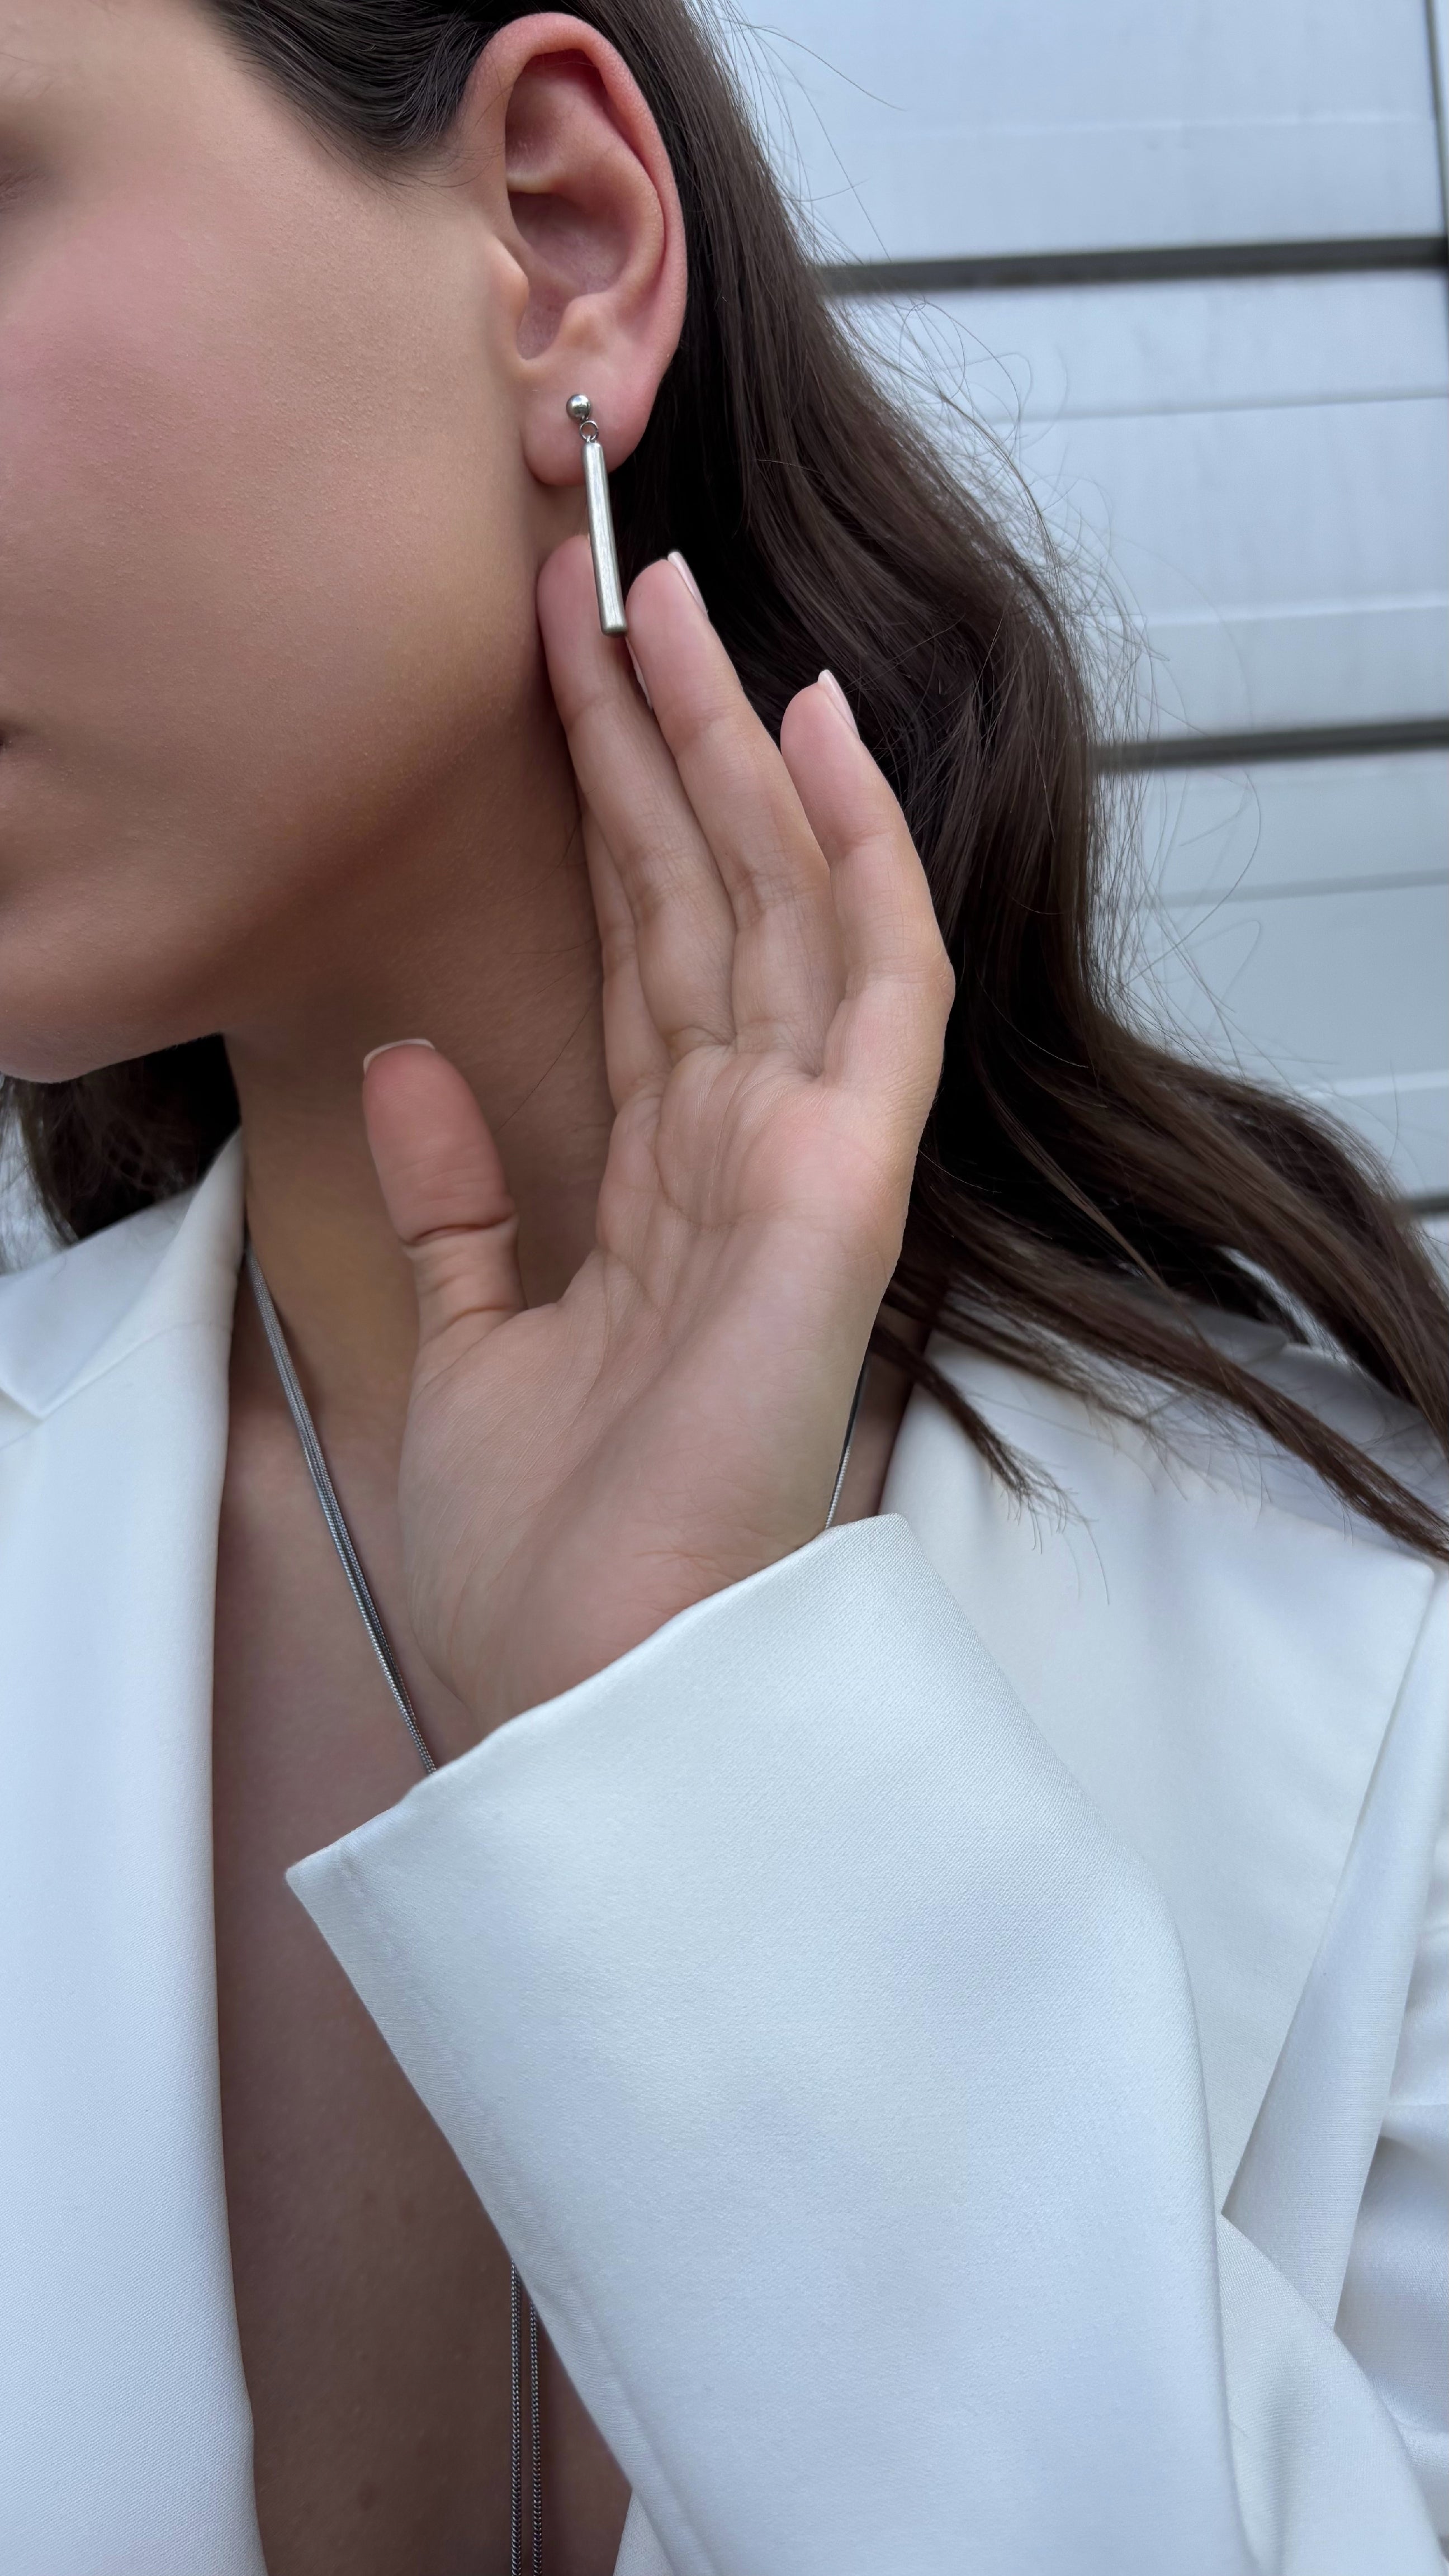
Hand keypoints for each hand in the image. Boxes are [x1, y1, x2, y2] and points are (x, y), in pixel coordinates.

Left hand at [362, 540, 953, 1730]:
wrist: (587, 1687)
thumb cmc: (540, 1555)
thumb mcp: (466, 1343)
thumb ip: (455, 1199)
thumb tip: (405, 1059)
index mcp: (661, 1184)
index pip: (640, 953)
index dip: (600, 809)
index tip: (549, 676)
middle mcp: (740, 1151)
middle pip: (705, 899)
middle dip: (654, 735)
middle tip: (603, 577)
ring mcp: (806, 1158)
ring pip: (780, 902)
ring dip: (730, 745)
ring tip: (669, 595)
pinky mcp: (844, 1183)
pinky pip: (869, 985)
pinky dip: (854, 853)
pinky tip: (817, 730)